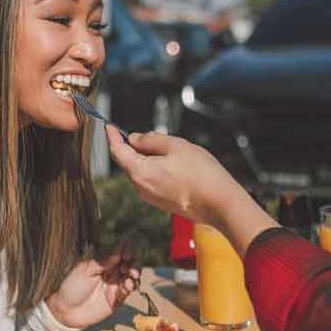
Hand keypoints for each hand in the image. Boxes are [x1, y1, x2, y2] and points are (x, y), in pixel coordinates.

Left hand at [46, 251, 140, 328]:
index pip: (121, 252)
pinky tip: (127, 286)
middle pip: (130, 263)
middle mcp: (112, 271)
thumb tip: (119, 250)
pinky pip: (128, 291)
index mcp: (104, 261)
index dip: (128, 251)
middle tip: (130, 266)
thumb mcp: (85, 270)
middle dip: (134, 263)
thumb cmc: (72, 286)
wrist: (66, 310)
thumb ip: (103, 261)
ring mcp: (116, 285)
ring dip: (134, 274)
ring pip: (132, 276)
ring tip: (131, 276)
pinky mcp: (117, 299)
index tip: (128, 253)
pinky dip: (130, 287)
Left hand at [106, 126, 278, 255]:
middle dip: (137, 147)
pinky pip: (153, 181)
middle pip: (129, 162)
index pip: (117, 151)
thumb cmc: (202, 175)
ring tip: (176, 153)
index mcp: (140, 172)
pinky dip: (159, 169)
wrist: (221, 204)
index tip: (109, 127)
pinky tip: (179, 167)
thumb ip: (151, 139)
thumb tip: (135, 139)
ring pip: (142, 171)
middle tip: (157, 137)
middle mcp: (141, 188)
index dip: (113, 136)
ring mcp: (151, 198)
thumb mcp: (176, 145)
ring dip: (151, 158)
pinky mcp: (162, 202)